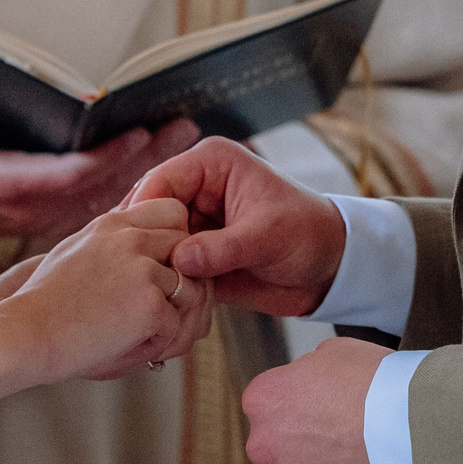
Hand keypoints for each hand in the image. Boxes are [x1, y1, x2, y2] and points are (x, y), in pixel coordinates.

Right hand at [0, 70, 200, 264]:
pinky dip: (131, 184)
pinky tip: (162, 162)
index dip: (103, 160)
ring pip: (105, 197)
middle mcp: (29, 205)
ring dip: (147, 169)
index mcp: (0, 185)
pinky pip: (98, 204)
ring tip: (185, 135)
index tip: (138, 134)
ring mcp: (42, 216)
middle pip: (99, 187)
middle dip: (145, 158)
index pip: (62, 177)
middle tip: (185, 127)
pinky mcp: (48, 218)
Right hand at [0, 198, 211, 384]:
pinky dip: (161, 344)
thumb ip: (113, 242)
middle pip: (190, 249)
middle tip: (169, 311)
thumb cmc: (45, 301)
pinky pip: (177, 326)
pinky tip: (137, 351)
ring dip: (177, 319)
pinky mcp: (149, 305)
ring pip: (191, 291)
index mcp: (114, 224)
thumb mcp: (76, 252)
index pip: (173, 212)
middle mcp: (132, 240)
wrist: (24, 333)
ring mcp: (143, 270)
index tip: (163, 271)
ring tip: (153, 338)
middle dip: (186, 280)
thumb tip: (147, 243)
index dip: (176, 242)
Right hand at [128, 137, 344, 317]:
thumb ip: (223, 247)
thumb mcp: (268, 236)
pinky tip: (163, 299)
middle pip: (150, 212)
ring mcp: (195, 224)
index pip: (162, 180)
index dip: (145, 209)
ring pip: (155, 242)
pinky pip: (170, 267)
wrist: (330, 269)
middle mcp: (197, 189)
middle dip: (144, 240)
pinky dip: (167, 282)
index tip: (134, 242)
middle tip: (131, 271)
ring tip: (145, 289)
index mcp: (212, 164)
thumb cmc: (310, 234)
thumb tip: (180, 260)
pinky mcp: (197, 255)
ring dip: (153, 265)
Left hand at [242, 337, 386, 463]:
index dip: (294, 410)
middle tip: (336, 443)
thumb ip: (307, 371)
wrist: (413, 424)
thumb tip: (308, 384)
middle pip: (272, 452)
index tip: (319, 413)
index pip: (265, 408)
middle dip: (297, 450)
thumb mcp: (335, 353)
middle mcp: (264, 445)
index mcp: (263, 400)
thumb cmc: (378, 382)